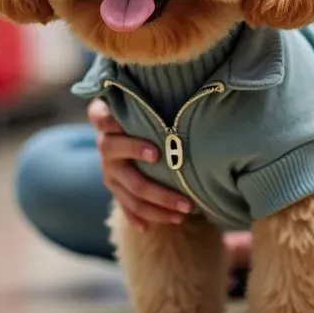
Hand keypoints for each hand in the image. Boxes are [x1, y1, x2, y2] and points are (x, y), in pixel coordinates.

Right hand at [88, 98, 192, 229]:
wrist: (134, 125)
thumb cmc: (152, 106)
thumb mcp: (151, 96)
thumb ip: (157, 94)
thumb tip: (211, 85)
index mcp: (108, 117)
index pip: (103, 118)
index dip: (126, 136)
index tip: (155, 151)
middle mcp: (105, 144)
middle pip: (124, 165)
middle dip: (152, 177)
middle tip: (185, 196)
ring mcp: (109, 169)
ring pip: (130, 190)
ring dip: (157, 204)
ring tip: (185, 212)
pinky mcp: (115, 187)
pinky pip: (126, 206)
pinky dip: (138, 217)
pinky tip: (151, 227)